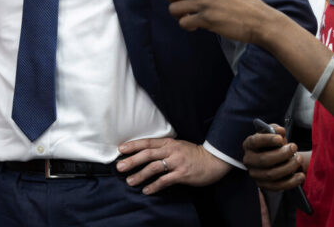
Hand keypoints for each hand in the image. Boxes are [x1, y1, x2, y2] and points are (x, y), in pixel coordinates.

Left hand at [116, 137, 231, 194]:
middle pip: (147, 154)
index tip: (120, 150)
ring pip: (154, 167)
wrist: (213, 160)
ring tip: (130, 181)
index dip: (133, 146)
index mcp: (168, 142)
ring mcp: (177, 162)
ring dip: (140, 175)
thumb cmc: (192, 153)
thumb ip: (163, 148)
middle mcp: (171, 151)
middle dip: (132, 160)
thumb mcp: (177, 145)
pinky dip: (154, 185)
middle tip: (120, 167)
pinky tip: (146, 190)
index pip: (147, 143)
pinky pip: (165, 180)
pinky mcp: (182, 174)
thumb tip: (144, 153)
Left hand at [146, 0, 282, 44]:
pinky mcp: (206, 19)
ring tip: (194, 18)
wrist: (259, 19)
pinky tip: (199, 26)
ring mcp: (204, 3)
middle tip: (186, 8)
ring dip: (180, 16)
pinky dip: (188, 26)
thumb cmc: (241, 3)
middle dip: (174, 2)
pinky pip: (184, 23)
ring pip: (173, 9)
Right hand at [242, 123, 306, 190]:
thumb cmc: (274, 145)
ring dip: (288, 167)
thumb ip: (275, 129)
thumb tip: (280, 131)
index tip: (280, 138)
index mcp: (249, 145)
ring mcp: (255, 174)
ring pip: (271, 174)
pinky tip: (301, 176)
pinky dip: (291, 182)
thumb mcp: (273, 134)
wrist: (276, 159)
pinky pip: (277, 186)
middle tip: (294, 147)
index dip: (267, 140)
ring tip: (299, 159)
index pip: (255, 142)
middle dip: (282, 154)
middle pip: (264, 160)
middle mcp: (248, 160)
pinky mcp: (263, 185)